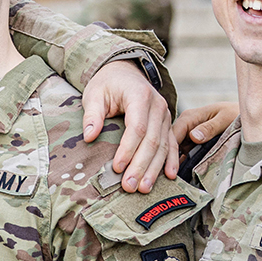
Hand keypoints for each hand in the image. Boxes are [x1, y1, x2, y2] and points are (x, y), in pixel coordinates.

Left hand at [82, 62, 173, 192]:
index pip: (137, 128)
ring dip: (154, 169)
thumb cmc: (107, 84)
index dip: (128, 149)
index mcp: (140, 96)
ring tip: (144, 188)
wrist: (125, 72)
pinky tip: (168, 176)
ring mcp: (165, 115)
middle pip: (152, 141)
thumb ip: (92, 115)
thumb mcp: (94, 94)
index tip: (117, 167)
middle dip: (140, 166)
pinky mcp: (167, 124)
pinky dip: (171, 161)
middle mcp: (158, 106)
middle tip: (130, 186)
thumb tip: (89, 136)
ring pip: (163, 146)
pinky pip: (172, 144)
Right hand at [170, 102, 236, 176]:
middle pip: (169, 146)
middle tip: (165, 181)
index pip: (172, 135)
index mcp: (189, 117)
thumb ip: (210, 128)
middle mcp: (184, 127)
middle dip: (165, 162)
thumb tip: (194, 136)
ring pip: (173, 153)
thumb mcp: (225, 118)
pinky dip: (178, 167)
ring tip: (167, 183)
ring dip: (170, 166)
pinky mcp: (191, 146)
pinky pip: (181, 157)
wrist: (244, 117)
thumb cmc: (235, 114)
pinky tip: (175, 180)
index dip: (169, 153)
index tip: (169, 170)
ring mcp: (186, 137)